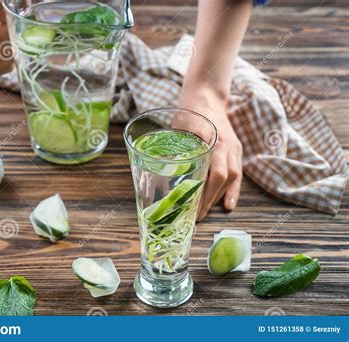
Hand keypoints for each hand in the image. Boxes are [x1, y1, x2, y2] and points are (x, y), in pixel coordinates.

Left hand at [179, 88, 242, 220]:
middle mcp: (224, 145)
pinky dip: (233, 190)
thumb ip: (171, 152)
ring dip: (220, 197)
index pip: (211, 173)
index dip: (203, 193)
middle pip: (223, 178)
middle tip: (196, 217)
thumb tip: (155, 178)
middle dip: (210, 200)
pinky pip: (238, 172)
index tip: (191, 208)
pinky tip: (228, 204)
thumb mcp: (175, 130)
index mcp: (209, 140)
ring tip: (208, 212)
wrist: (206, 96)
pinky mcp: (236, 148)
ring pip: (233, 177)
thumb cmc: (187, 113)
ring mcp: (233, 146)